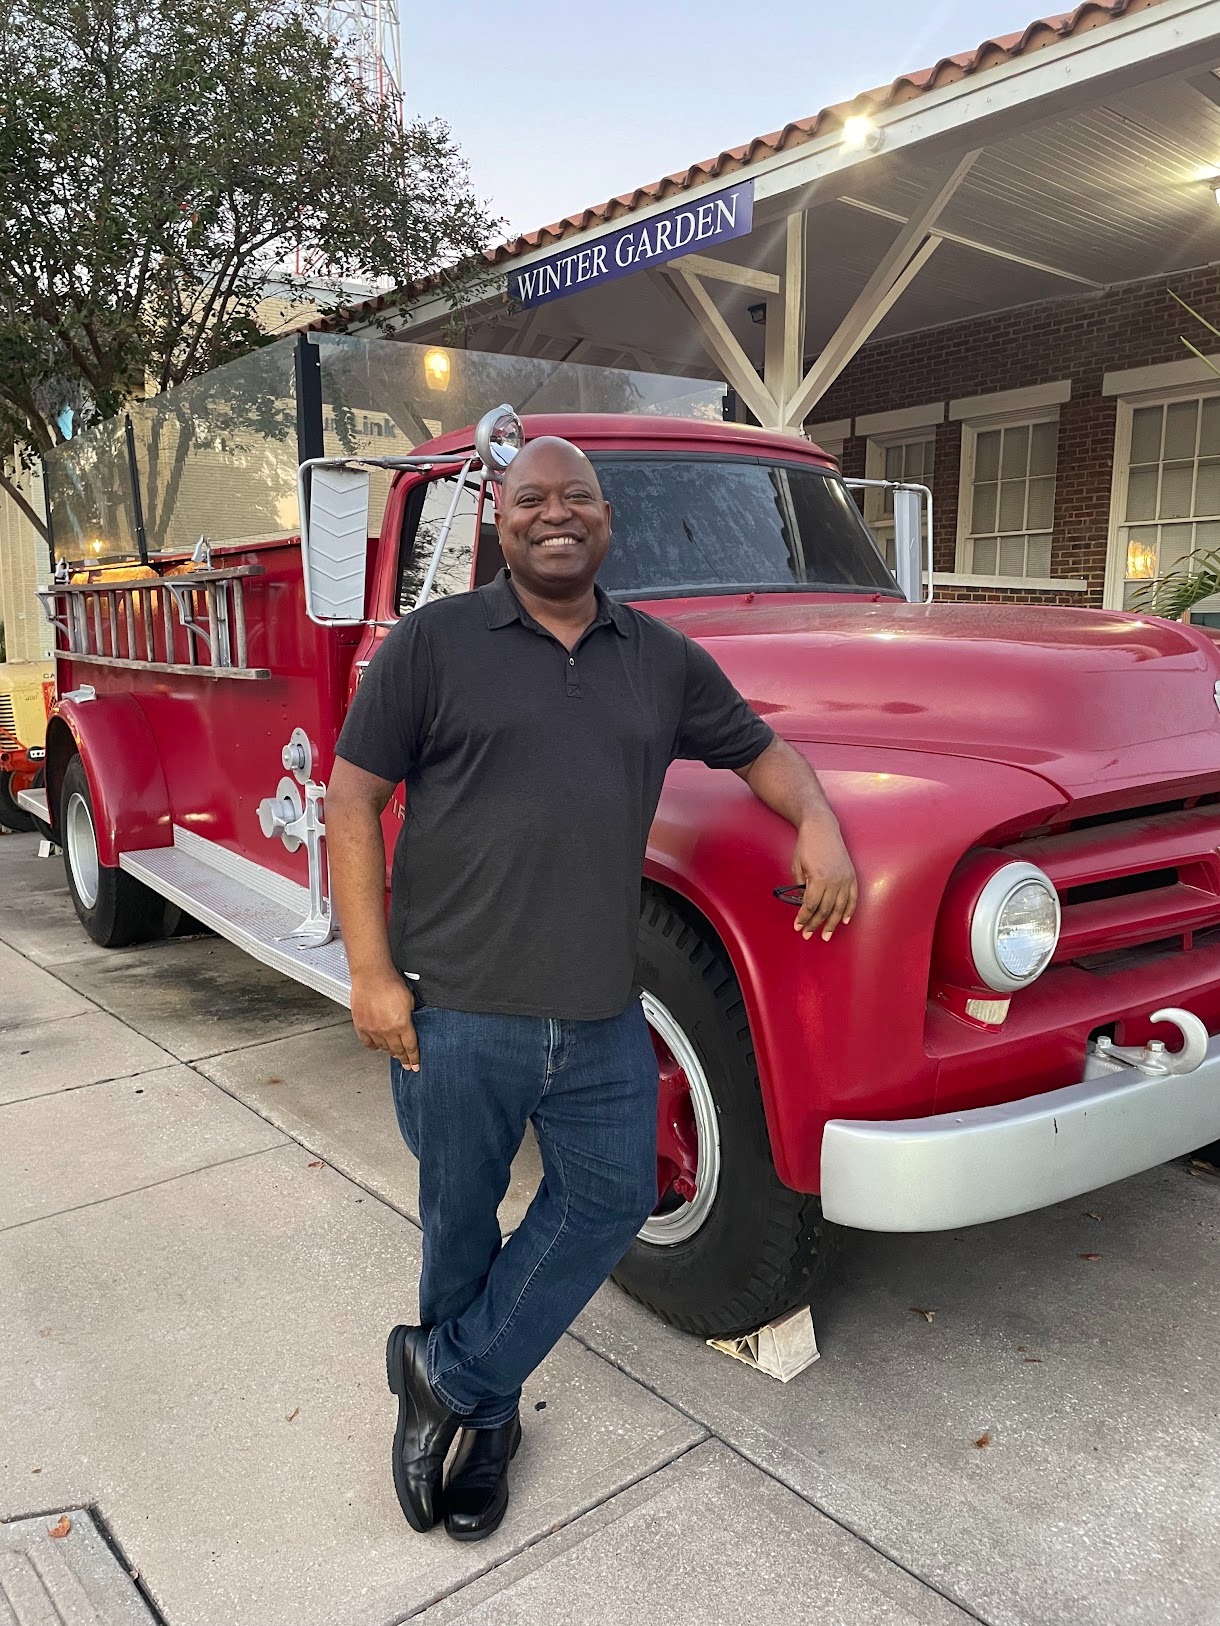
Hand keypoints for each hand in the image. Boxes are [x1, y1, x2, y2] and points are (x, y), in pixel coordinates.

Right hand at [350, 966, 419, 1068]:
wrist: (371, 975)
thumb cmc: (391, 982)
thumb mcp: (410, 1000)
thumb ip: (410, 1015)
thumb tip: (410, 1023)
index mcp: (402, 1025)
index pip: (411, 1047)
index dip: (414, 1058)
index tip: (415, 1065)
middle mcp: (387, 1031)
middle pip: (397, 1051)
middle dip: (404, 1058)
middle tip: (407, 1064)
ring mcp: (372, 1030)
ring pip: (383, 1048)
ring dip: (390, 1052)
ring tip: (394, 1054)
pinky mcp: (361, 1026)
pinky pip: (367, 1043)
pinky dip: (374, 1047)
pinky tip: (377, 1047)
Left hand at [790, 815, 856, 941]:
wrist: (821, 827)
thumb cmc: (806, 846)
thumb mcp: (797, 866)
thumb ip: (801, 886)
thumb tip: (805, 903)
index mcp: (818, 879)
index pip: (810, 905)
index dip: (804, 918)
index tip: (798, 926)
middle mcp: (834, 881)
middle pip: (824, 910)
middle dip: (815, 924)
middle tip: (807, 934)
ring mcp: (845, 878)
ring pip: (840, 908)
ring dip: (832, 923)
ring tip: (826, 935)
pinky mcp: (851, 875)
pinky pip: (852, 897)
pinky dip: (849, 910)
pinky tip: (844, 920)